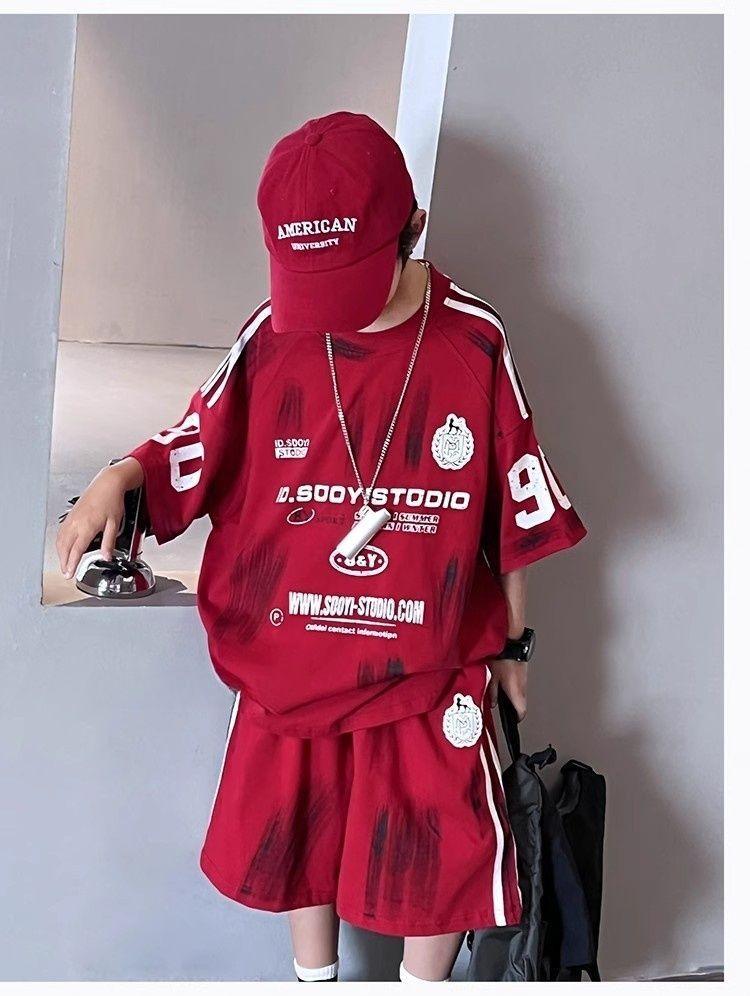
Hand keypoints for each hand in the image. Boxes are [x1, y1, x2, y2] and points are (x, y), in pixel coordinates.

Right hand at [56, 461, 140, 578]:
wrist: (107, 484)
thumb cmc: (112, 501)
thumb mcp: (114, 524)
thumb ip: (109, 542)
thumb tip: (107, 556)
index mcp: (87, 526)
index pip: (76, 550)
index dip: (71, 564)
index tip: (69, 573)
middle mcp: (76, 523)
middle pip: (65, 547)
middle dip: (64, 562)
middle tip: (66, 572)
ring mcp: (71, 518)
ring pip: (60, 540)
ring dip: (60, 553)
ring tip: (64, 563)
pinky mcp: (70, 515)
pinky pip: (61, 532)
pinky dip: (60, 542)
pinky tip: (63, 547)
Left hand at [487, 657, 527, 721]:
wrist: (511, 644)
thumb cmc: (502, 659)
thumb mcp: (492, 678)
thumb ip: (493, 693)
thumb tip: (493, 703)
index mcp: (516, 693)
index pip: (521, 712)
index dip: (516, 718)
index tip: (512, 720)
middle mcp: (523, 687)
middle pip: (522, 703)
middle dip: (514, 707)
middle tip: (506, 709)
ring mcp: (525, 679)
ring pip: (522, 693)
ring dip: (515, 696)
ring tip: (504, 695)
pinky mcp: (524, 672)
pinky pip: (521, 684)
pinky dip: (514, 687)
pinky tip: (505, 682)